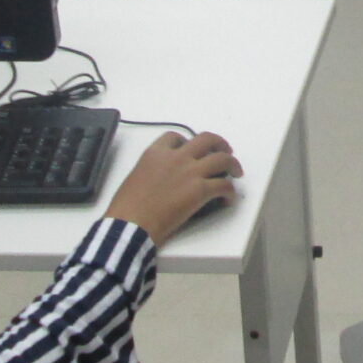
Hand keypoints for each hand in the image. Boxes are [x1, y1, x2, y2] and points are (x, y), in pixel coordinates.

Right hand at [106, 131, 240, 245]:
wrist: (130, 225)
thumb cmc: (126, 208)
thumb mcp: (135, 178)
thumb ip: (151, 171)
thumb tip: (160, 180)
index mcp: (155, 153)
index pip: (175, 137)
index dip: (187, 141)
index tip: (191, 149)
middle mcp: (176, 157)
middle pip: (206, 140)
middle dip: (219, 144)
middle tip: (225, 151)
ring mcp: (190, 172)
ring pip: (222, 159)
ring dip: (233, 164)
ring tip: (236, 173)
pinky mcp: (200, 190)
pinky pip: (225, 186)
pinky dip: (230, 192)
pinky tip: (228, 200)